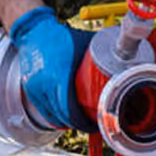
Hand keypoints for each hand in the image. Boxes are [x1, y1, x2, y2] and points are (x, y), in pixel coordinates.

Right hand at [9, 6, 95, 131]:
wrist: (34, 31)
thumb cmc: (62, 37)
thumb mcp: (85, 44)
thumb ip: (102, 54)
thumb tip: (126, 62)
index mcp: (59, 73)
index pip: (70, 108)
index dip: (83, 121)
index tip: (94, 122)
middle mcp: (44, 83)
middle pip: (62, 115)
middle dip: (78, 124)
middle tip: (92, 124)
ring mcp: (35, 88)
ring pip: (52, 116)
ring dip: (67, 123)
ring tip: (81, 122)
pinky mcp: (30, 90)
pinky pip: (44, 111)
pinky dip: (55, 118)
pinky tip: (66, 120)